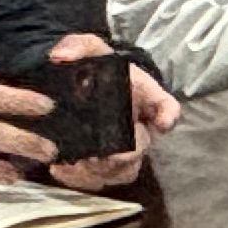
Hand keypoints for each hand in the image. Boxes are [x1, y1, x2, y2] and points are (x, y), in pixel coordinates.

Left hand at [43, 29, 178, 192]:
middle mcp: (138, 126)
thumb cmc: (91, 70)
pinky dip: (80, 180)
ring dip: (102, 171)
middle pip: (143, 148)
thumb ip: (77, 46)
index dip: (167, 115)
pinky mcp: (101, 166)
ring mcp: (122, 150)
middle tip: (101, 154)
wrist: (73, 90)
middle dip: (125, 154)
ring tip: (75, 164)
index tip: (162, 122)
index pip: (166, 106)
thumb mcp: (87, 50)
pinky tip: (60, 169)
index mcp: (143, 96)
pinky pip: (100, 181)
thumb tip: (60, 56)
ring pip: (124, 171)